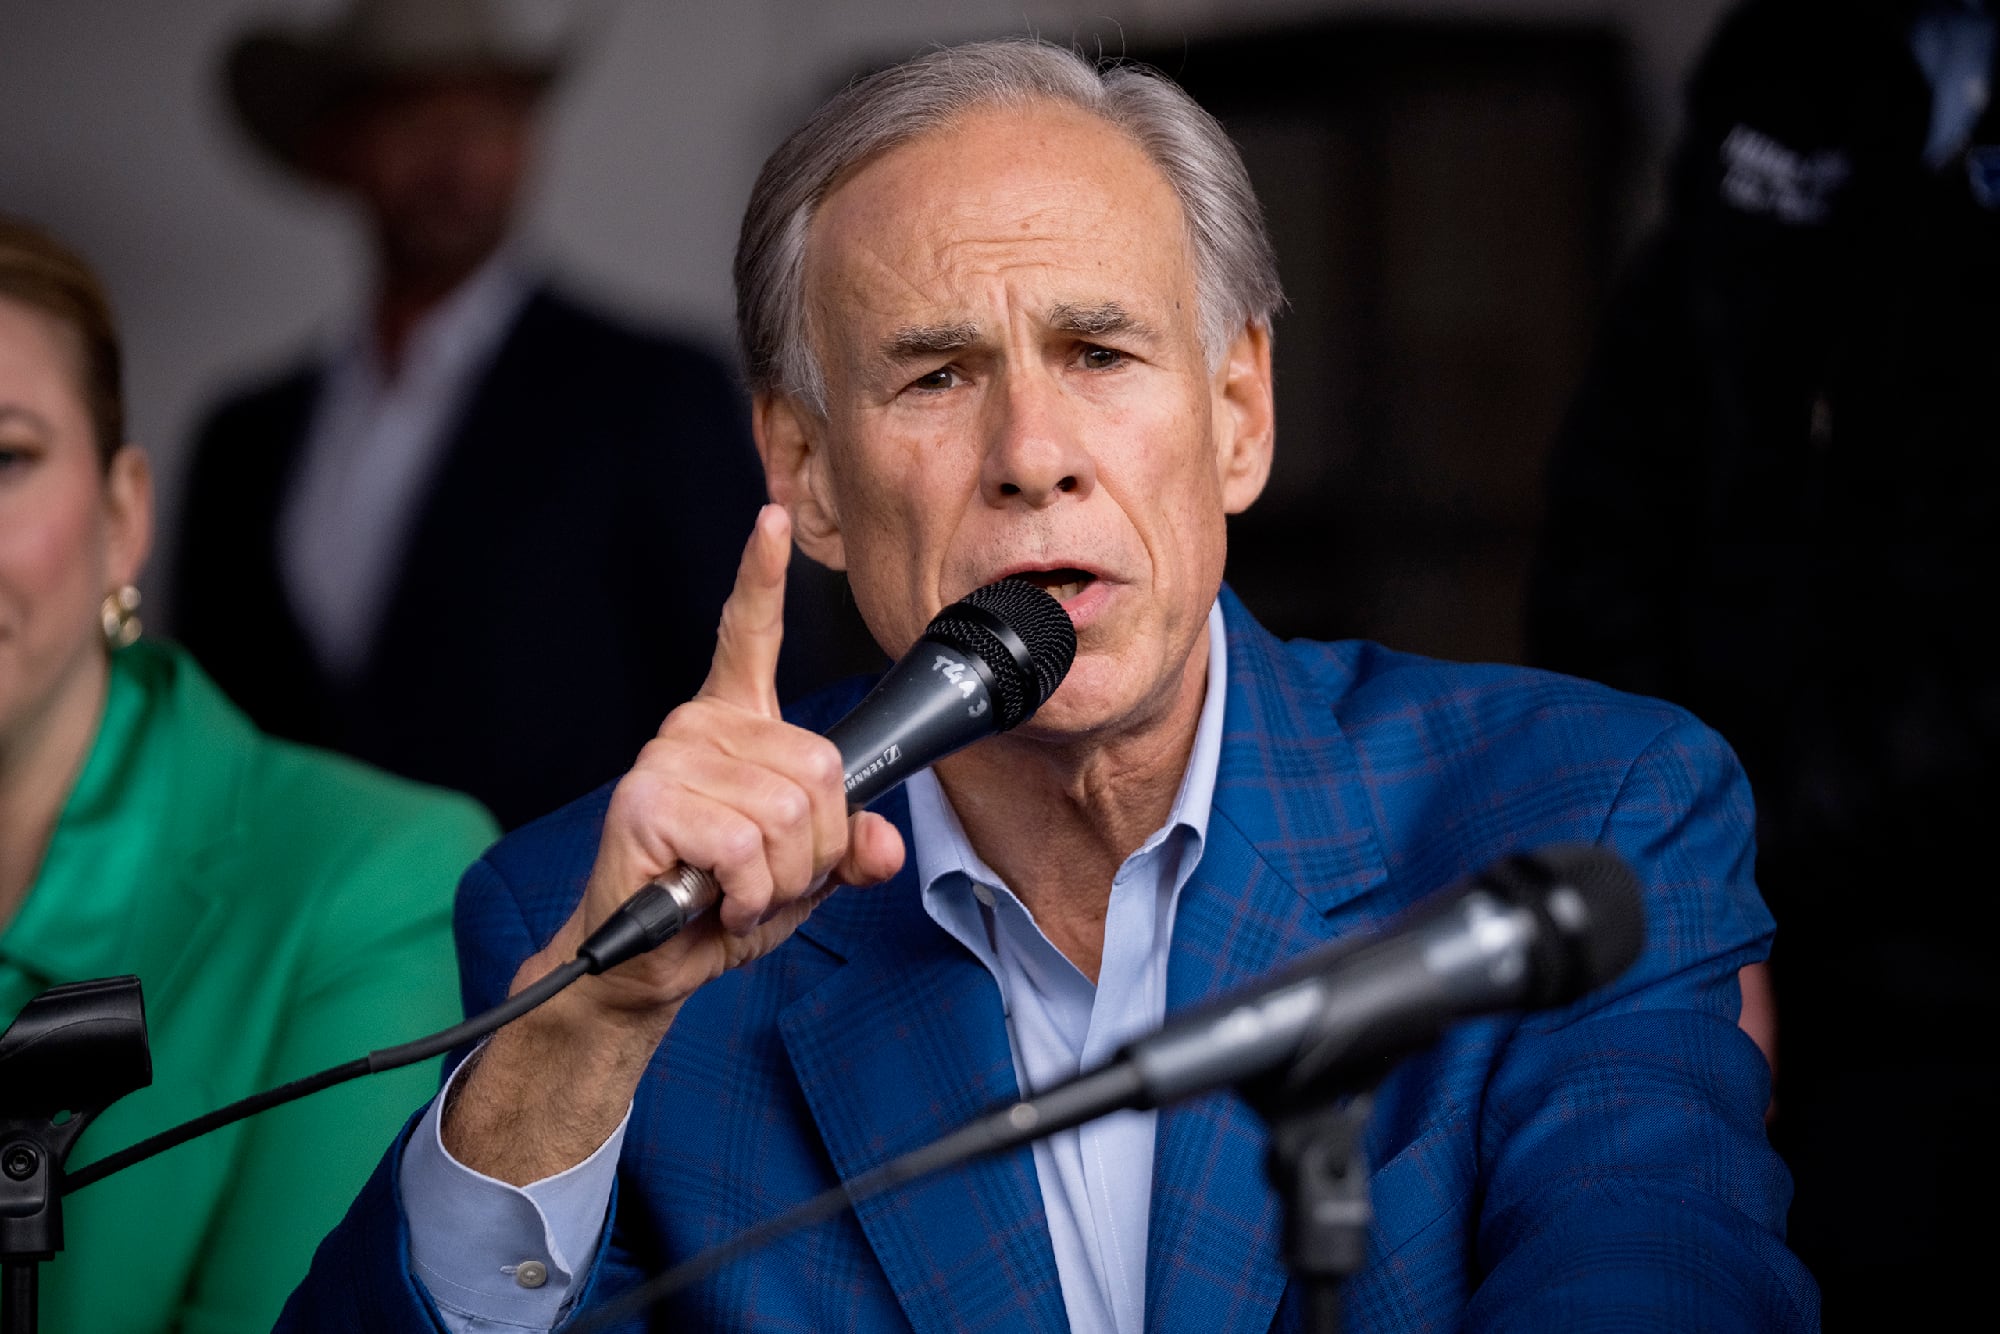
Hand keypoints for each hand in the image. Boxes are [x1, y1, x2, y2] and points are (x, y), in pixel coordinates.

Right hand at [548, 502, 904, 1028]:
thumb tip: (883, 845)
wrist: (645, 965)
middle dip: (813, 849)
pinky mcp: (647, 802)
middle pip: (818, 770)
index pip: (749, 634)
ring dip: (777, 880)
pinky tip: (710, 901)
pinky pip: (745, 845)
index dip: (760, 575)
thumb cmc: (717, 907)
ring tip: (732, 893)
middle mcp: (697, 727)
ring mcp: (668, 758)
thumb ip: (851, 850)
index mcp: (734, 726)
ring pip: (786, 814)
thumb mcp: (804, 878)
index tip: (770, 517)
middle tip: (763, 879)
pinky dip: (746, 894)